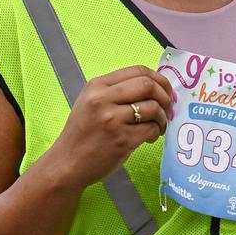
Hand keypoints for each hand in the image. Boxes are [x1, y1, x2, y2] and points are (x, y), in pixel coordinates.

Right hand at [45, 64, 172, 190]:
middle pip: (148, 86)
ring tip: (158, 126)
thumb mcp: (90, 102)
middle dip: (165, 96)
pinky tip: (149, 137)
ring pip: (153, 108)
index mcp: (97, 86)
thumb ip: (116, 91)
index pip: (138, 70)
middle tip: (168, 108)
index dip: (158, 79)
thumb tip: (155, 87)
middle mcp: (103, 99)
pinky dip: (156, 132)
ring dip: (163, 117)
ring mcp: (112, 120)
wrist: (67, 163)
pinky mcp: (122, 140)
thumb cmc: (82, 133)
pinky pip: (151, 129)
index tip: (165, 90)